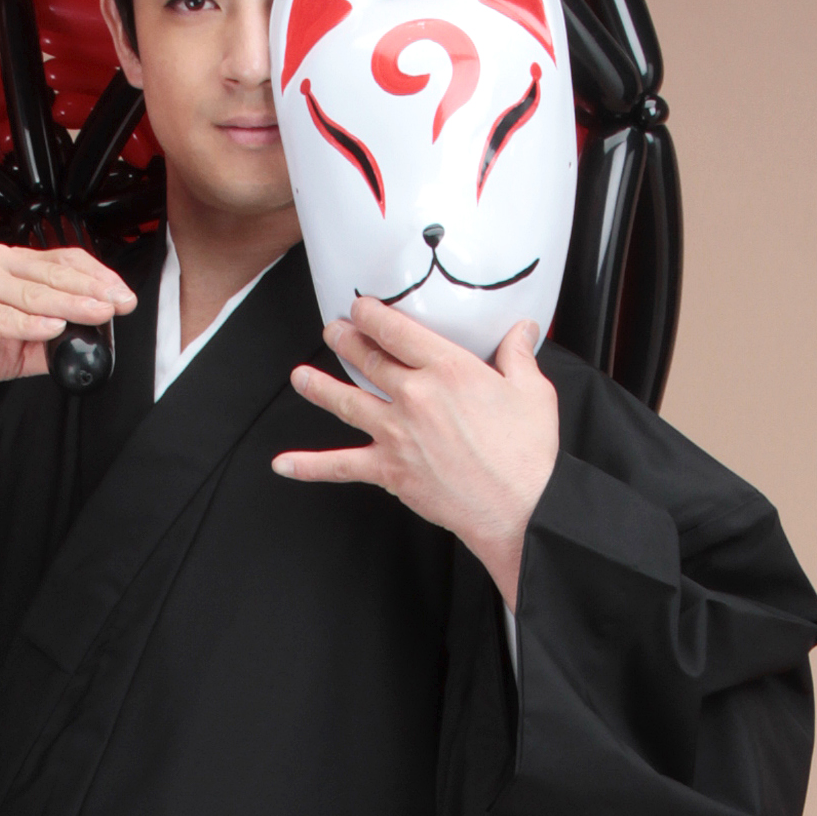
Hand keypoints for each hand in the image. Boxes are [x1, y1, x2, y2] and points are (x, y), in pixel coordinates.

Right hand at [0, 244, 135, 526]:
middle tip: (120, 303)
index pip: (63, 262)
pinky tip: (53, 326)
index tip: (122, 296)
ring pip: (33, 291)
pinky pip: (0, 314)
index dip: (96, 275)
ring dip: (70, 302)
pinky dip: (28, 321)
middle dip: (93, 289)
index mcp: (9, 268)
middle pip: (54, 272)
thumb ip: (43, 343)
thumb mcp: (9, 345)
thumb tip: (82, 349)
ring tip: (98, 312)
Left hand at [273, 297, 560, 607]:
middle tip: (333, 330)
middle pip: (367, 359)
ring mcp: (396, 433)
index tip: (361, 307)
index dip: (372, 314)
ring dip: (318, 386)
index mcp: (447, 368)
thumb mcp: (532, 390)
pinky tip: (283, 464)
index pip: (397, 330)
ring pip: (346, 402)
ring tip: (300, 376)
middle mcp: (414, 395)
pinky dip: (310, 466)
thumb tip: (523, 329)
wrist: (520, 507)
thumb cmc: (528, 453)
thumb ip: (518, 354)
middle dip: (345, 340)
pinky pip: (341, 467)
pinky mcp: (389, 470)